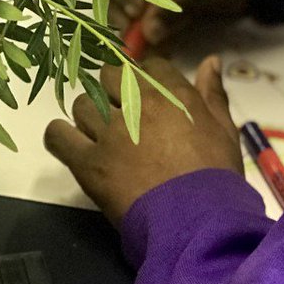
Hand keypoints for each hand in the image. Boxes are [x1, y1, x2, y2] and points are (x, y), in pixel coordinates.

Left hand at [45, 55, 242, 224]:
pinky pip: (58, 136)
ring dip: (91, 116)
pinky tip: (71, 145)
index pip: (150, 66)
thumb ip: (214, 94)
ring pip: (83, 104)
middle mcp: (137, 104)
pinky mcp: (88, 162)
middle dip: (114, 90)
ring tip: (99, 136)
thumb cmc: (216, 180)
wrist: (198, 223)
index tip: (148, 97)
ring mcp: (109, 132)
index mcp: (172, 95)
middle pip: (110, 76)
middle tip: (122, 114)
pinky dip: (59, 137)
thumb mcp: (225, 132)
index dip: (147, 79)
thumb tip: (211, 59)